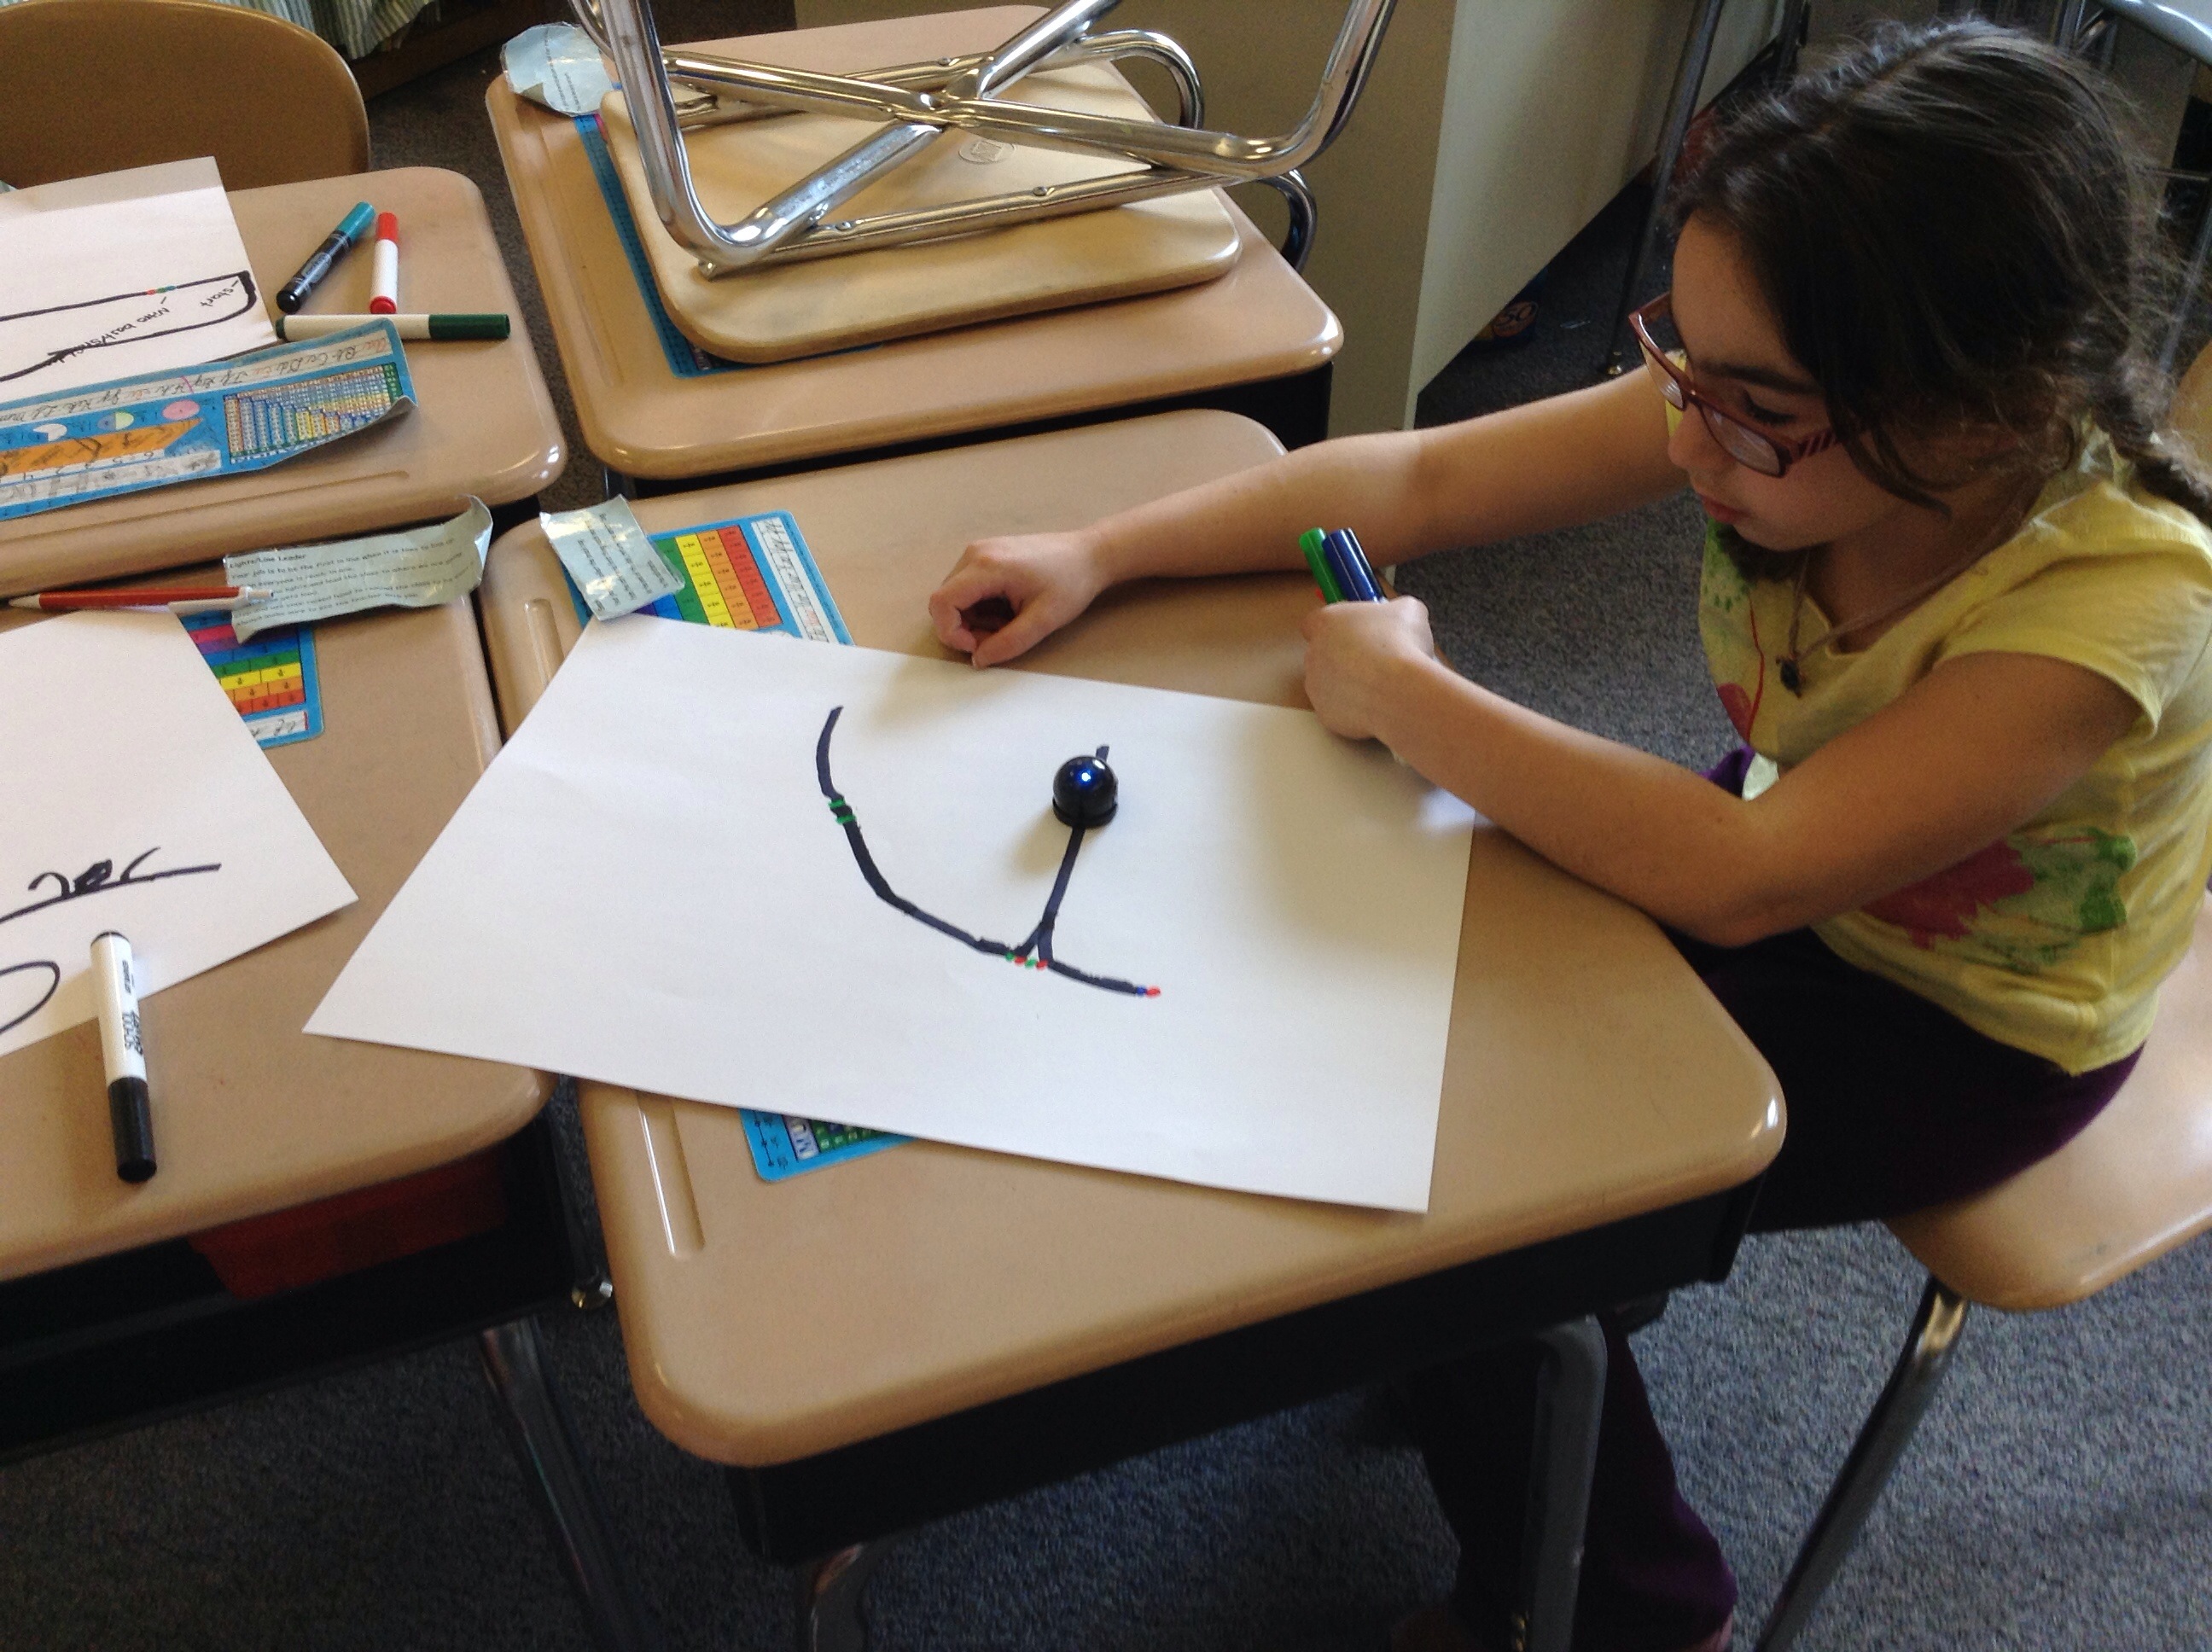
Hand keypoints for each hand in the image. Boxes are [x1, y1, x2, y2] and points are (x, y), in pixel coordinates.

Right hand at [928, 531, 1110, 666]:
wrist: (1089, 555)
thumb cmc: (1071, 583)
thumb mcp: (1043, 621)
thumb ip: (1008, 644)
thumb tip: (979, 660)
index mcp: (986, 566)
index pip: (942, 603)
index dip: (951, 633)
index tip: (978, 647)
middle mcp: (975, 553)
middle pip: (945, 601)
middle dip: (965, 628)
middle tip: (1000, 636)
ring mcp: (979, 551)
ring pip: (955, 597)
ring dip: (975, 619)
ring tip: (1010, 621)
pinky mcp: (986, 554)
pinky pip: (967, 588)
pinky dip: (981, 607)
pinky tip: (1008, 608)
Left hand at [1300, 596, 1437, 740]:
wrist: (1398, 691)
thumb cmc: (1401, 643)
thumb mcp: (1410, 611)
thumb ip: (1396, 611)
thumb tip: (1401, 617)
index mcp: (1326, 623)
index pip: (1315, 622)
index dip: (1336, 627)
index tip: (1356, 633)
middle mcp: (1313, 654)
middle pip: (1324, 655)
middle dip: (1345, 658)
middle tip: (1375, 661)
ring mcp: (1316, 687)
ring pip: (1330, 685)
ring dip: (1350, 685)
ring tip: (1380, 686)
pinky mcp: (1325, 715)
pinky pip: (1339, 711)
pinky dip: (1356, 709)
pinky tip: (1378, 705)